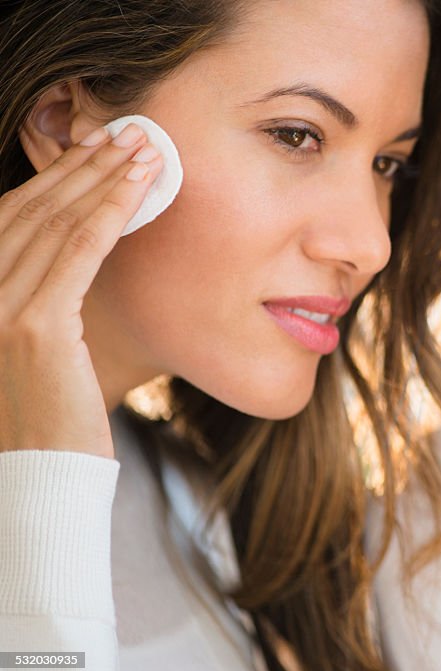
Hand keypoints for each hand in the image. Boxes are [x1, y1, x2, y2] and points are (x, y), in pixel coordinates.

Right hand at [0, 123, 162, 458]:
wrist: (35, 481)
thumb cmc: (43, 422)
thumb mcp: (30, 351)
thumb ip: (38, 304)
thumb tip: (71, 264)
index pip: (10, 221)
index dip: (54, 180)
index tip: (94, 151)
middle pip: (30, 210)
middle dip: (82, 167)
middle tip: (126, 134)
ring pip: (57, 223)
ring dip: (103, 178)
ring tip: (142, 148)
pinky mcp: (33, 327)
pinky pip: (79, 251)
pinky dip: (111, 211)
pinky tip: (140, 186)